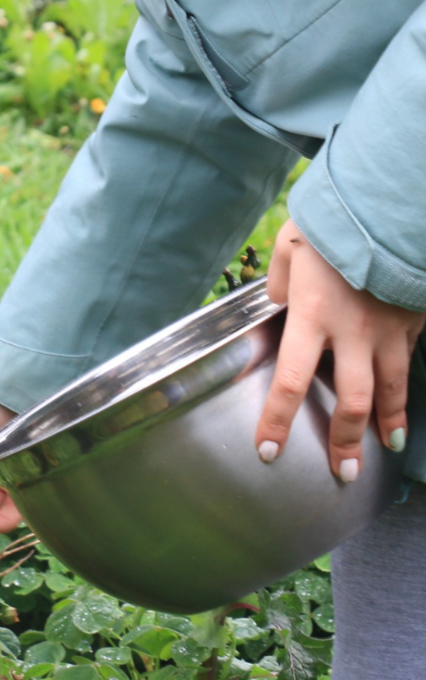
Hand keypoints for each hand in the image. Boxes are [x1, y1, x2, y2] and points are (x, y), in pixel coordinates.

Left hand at [256, 219, 424, 480]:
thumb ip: (278, 281)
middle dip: (345, 441)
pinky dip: (407, 388)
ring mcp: (389, 330)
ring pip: (391, 389)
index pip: (291, 382)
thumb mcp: (289, 247)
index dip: (279, 421)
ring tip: (386, 448)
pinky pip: (410, 361)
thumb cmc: (332, 223)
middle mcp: (352, 332)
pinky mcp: (414, 320)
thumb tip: (277, 302)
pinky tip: (405, 406)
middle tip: (341, 472)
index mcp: (312, 316)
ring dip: (387, 423)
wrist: (389, 207)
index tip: (267, 450)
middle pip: (351, 400)